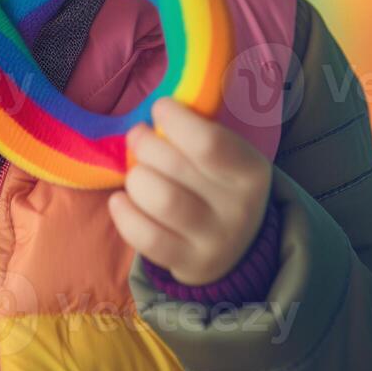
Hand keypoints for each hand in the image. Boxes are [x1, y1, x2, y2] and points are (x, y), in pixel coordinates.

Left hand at [107, 96, 272, 285]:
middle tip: (138, 136)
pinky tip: (120, 200)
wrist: (236, 246)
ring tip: (135, 172)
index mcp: (251, 171)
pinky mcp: (188, 263)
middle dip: (144, 144)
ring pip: (161, 200)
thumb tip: (159, 106)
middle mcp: (238, 208)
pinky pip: (146, 238)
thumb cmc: (218, 183)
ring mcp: (215, 240)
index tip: (160, 108)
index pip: (209, 142)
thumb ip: (199, 131)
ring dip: (136, 178)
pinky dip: (125, 214)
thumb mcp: (229, 154)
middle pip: (175, 167)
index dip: (175, 120)